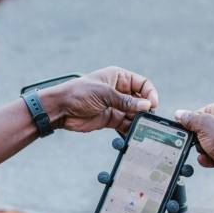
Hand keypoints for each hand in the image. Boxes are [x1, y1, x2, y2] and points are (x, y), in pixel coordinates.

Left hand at [41, 66, 157, 133]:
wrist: (60, 109)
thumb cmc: (78, 93)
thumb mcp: (104, 94)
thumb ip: (125, 101)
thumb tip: (147, 105)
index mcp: (119, 77)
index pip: (143, 83)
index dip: (150, 93)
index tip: (153, 104)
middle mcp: (119, 91)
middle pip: (141, 100)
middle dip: (146, 109)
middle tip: (149, 119)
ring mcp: (116, 106)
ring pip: (135, 114)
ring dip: (140, 121)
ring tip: (143, 128)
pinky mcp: (111, 119)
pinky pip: (126, 125)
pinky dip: (131, 130)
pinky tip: (135, 135)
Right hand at [174, 103, 213, 181]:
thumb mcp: (203, 124)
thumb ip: (189, 118)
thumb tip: (179, 114)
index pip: (203, 110)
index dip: (193, 119)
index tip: (186, 126)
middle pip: (204, 128)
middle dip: (197, 137)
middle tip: (197, 140)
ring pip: (206, 143)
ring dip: (202, 149)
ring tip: (207, 152)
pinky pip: (212, 154)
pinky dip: (208, 158)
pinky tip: (209, 159)